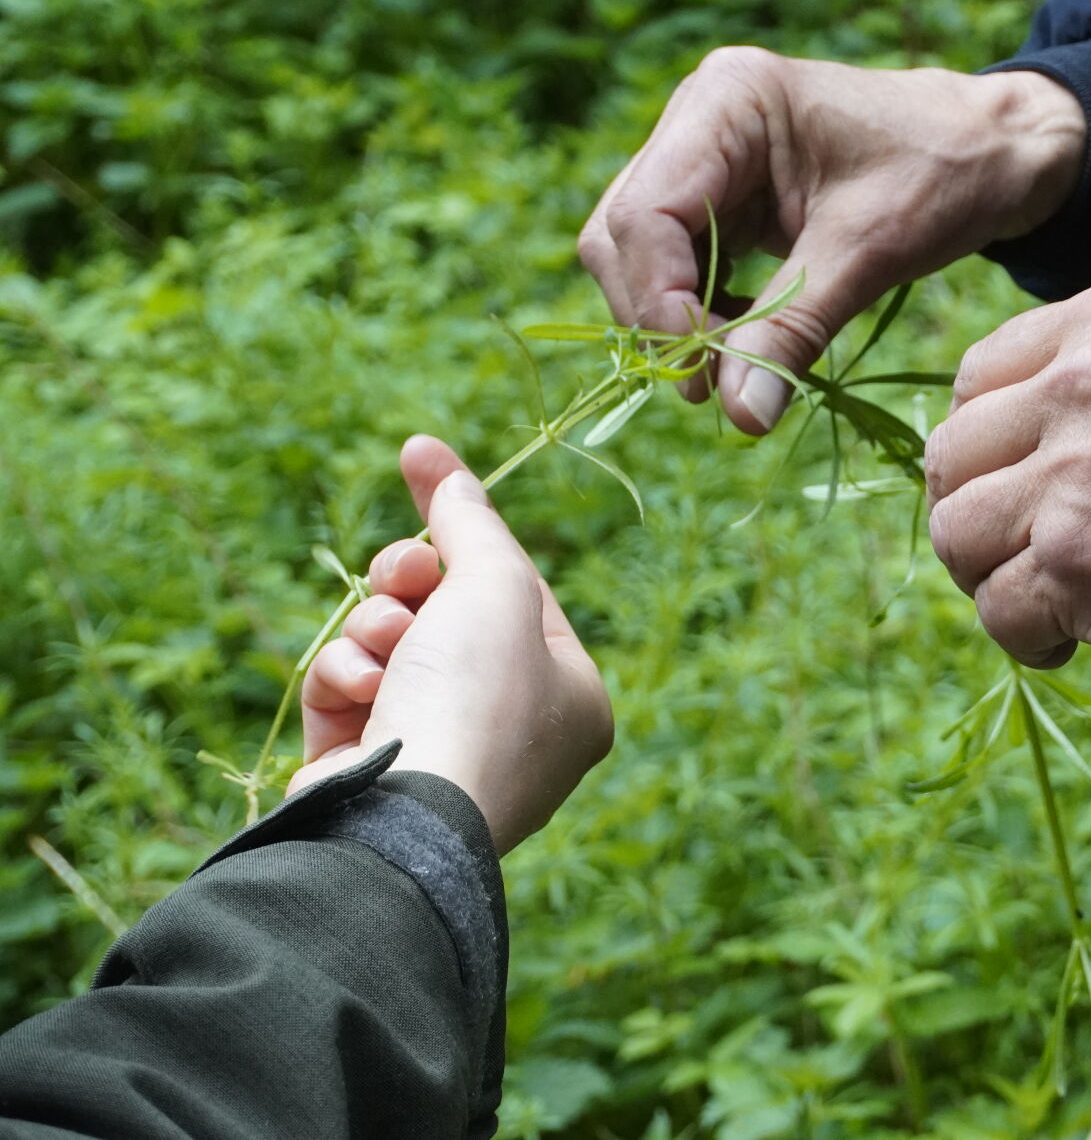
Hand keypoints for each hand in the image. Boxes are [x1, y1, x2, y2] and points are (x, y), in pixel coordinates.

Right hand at [287, 436, 613, 854]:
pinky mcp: (365, 772)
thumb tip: (451, 473)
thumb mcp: (495, 587)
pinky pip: (347, 691)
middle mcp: (512, 734)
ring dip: (375, 627)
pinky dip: (345, 678)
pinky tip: (360, 690)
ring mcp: (437, 755)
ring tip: (385, 646)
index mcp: (571, 698)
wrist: (403, 812)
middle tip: (404, 572)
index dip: (465, 522)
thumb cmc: (475, 698)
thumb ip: (473, 524)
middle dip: (410, 581)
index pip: (515, 586)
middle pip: (445, 609)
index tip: (420, 454)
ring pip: (388, 644)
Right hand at [576, 48, 1084, 433]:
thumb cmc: (946, 173)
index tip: (707, 369)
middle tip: (718, 385)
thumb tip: (738, 416)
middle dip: (662, 316)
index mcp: (728, 99)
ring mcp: (704, 155)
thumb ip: (793, 329)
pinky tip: (749, 343)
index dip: (661, 300)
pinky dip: (704, 311)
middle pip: (624, 235)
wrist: (998, 151)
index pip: (643, 213)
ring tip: (740, 369)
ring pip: (642, 255)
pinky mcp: (722, 194)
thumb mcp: (870, 252)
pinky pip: (681, 263)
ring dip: (679, 321)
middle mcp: (698, 117)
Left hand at [924, 277, 1090, 674]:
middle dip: (977, 512)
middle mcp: (1076, 380)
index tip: (1018, 485)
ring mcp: (1069, 470)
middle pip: (951, 455)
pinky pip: (997, 609)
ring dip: (992, 578)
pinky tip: (1072, 642)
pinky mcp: (1075, 560)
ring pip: (956, 533)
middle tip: (1024, 554)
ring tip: (1049, 600)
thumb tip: (1039, 429)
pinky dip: (1025, 639)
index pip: (979, 376)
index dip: (987, 443)